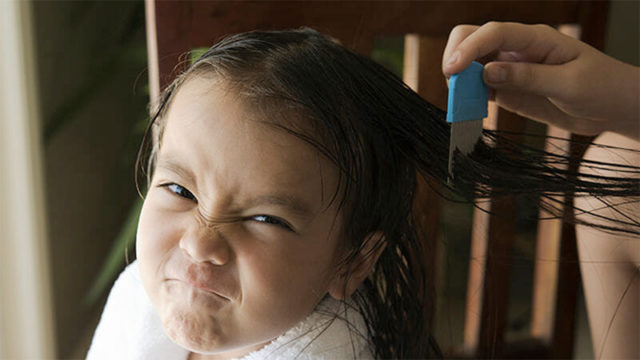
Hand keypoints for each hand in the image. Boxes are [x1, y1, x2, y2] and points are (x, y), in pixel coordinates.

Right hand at [442, 22, 639, 139]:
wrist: (612, 107)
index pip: (494, 33)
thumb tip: (487, 73)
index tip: (453, 71)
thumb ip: (528, 77)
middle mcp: (517, 48)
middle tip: (453, 87)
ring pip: (470, 64)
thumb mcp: (569, 84)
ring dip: (459, 81)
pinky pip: (478, 88)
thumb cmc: (601, 87)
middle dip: (456, 58)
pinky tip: (468, 110)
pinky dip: (467, 97)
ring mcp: (509, 68)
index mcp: (535, 38)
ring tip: (460, 103)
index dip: (469, 48)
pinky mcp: (507, 89)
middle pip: (472, 38)